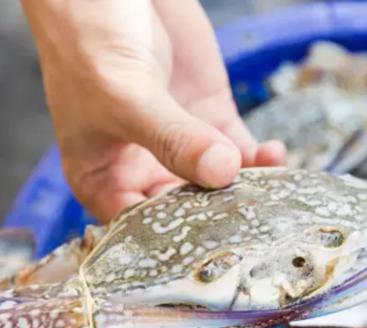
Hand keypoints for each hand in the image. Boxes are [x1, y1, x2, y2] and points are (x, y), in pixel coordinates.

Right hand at [21, 0, 285, 221]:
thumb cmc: (91, 39)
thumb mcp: (125, 95)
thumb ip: (171, 138)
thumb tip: (222, 172)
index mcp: (102, 179)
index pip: (139, 232)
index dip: (173, 244)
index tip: (214, 248)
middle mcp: (142, 171)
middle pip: (187, 215)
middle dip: (220, 221)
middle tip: (255, 227)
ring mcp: (180, 146)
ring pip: (220, 186)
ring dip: (248, 191)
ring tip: (272, 193)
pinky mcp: (211, 121)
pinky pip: (242, 153)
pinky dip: (261, 159)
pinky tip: (275, 155)